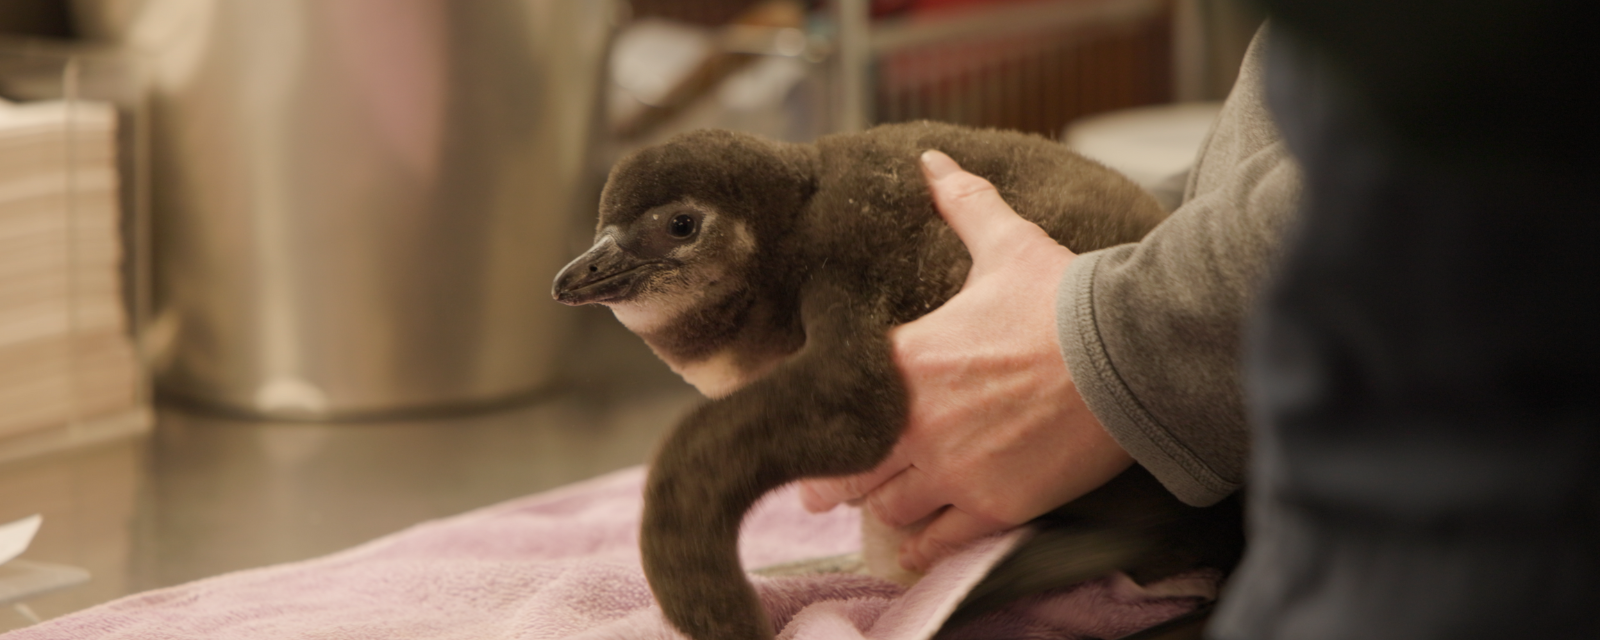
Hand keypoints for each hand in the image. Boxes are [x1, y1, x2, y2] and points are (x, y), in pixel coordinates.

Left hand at [798, 150, 1133, 572]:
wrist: (1128, 354)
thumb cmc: (1065, 298)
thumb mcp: (1008, 244)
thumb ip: (962, 205)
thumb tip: (932, 160)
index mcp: (905, 360)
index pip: (833, 403)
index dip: (815, 423)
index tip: (809, 432)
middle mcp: (915, 423)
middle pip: (849, 471)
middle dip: (836, 478)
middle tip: (822, 487)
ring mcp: (954, 470)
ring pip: (888, 509)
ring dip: (882, 507)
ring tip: (879, 505)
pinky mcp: (994, 506)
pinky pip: (937, 543)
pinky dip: (921, 548)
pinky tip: (914, 549)